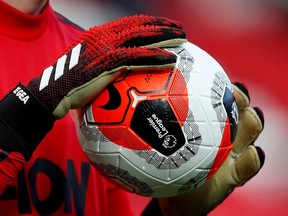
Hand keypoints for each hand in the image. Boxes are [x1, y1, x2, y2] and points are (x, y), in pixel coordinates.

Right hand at [28, 14, 186, 118]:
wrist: (53, 92)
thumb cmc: (71, 85)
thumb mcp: (89, 69)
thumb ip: (106, 66)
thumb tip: (123, 75)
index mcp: (100, 35)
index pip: (129, 24)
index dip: (149, 23)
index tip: (165, 26)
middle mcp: (103, 35)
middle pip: (139, 25)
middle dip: (162, 25)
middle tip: (179, 28)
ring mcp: (105, 47)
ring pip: (141, 37)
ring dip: (164, 36)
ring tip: (182, 38)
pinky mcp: (106, 61)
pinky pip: (137, 57)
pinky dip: (155, 57)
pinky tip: (170, 59)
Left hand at [157, 82, 264, 215]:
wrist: (174, 196)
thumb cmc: (163, 164)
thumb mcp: (152, 138)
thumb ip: (146, 114)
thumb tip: (132, 81)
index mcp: (207, 122)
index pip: (218, 97)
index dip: (222, 84)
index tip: (215, 77)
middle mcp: (222, 134)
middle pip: (238, 107)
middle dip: (240, 97)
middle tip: (231, 90)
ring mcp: (231, 154)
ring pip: (250, 130)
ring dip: (252, 122)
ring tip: (247, 115)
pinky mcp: (234, 176)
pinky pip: (249, 166)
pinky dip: (253, 160)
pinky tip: (251, 154)